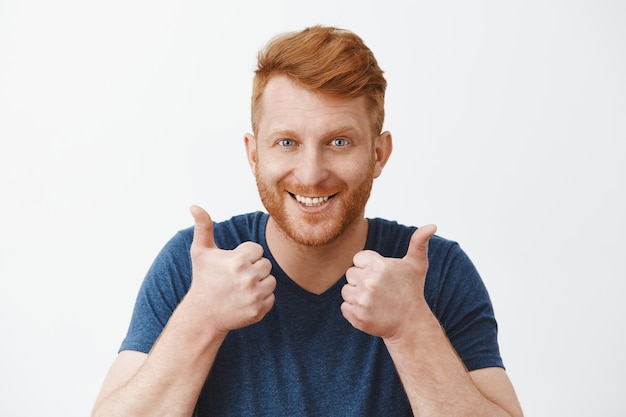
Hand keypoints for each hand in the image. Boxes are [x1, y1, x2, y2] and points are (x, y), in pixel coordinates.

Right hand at [188, 205, 275, 332]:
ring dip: (259, 284)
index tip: (232, 265)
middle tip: (236, 278)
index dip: (245, 256)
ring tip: (241, 289)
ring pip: (271, 281)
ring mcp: (254, 296)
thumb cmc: (203, 280)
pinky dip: (261, 299)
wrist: (202, 315)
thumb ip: (203, 226)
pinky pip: (271, 298)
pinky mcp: (259, 310)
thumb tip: (194, 205)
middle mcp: (248, 278)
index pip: (257, 249)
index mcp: (238, 260)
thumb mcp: (201, 252)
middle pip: (266, 265)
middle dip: (253, 269)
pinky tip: (245, 300)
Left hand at [340, 225, 436, 339]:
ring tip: (375, 300)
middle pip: (351, 274)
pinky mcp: (356, 316)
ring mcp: (362, 300)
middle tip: (379, 289)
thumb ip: (419, 242)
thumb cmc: (412, 291)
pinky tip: (370, 310)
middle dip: (362, 280)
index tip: (382, 275)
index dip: (368, 266)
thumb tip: (432, 225)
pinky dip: (354, 310)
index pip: (358, 259)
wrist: (410, 324)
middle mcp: (369, 282)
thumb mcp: (417, 265)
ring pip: (346, 291)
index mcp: (379, 266)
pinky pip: (344, 307)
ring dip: (357, 295)